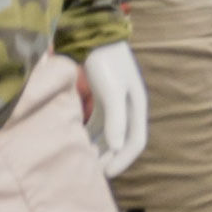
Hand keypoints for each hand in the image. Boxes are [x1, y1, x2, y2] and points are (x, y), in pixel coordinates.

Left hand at [82, 42, 148, 177]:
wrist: (95, 36)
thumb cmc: (106, 62)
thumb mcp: (112, 90)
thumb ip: (115, 118)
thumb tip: (116, 147)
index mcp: (137, 106)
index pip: (136, 141)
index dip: (123, 160)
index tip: (105, 174)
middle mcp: (129, 107)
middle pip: (121, 141)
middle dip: (108, 158)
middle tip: (88, 172)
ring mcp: (116, 104)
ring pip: (109, 135)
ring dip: (98, 149)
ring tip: (79, 161)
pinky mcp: (103, 100)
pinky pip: (98, 126)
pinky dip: (89, 137)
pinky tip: (74, 142)